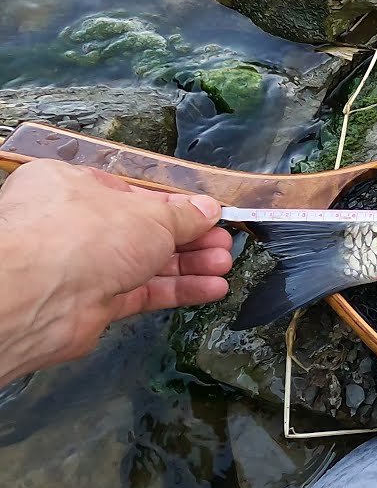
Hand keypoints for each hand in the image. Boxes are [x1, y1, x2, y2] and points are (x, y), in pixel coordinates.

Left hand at [0, 160, 231, 384]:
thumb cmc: (87, 233)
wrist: (42, 294)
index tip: (208, 215)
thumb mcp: (150, 214)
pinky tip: (212, 289)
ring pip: (146, 263)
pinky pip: (143, 292)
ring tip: (224, 266)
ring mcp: (84, 266)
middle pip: (144, 231)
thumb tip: (208, 210)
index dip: (174, 206)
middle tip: (223, 244)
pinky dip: (177, 290)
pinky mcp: (94, 302)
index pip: (133, 193)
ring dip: (189, 265)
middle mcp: (75, 224)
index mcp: (74, 186)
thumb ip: (183, 215)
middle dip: (190, 238)